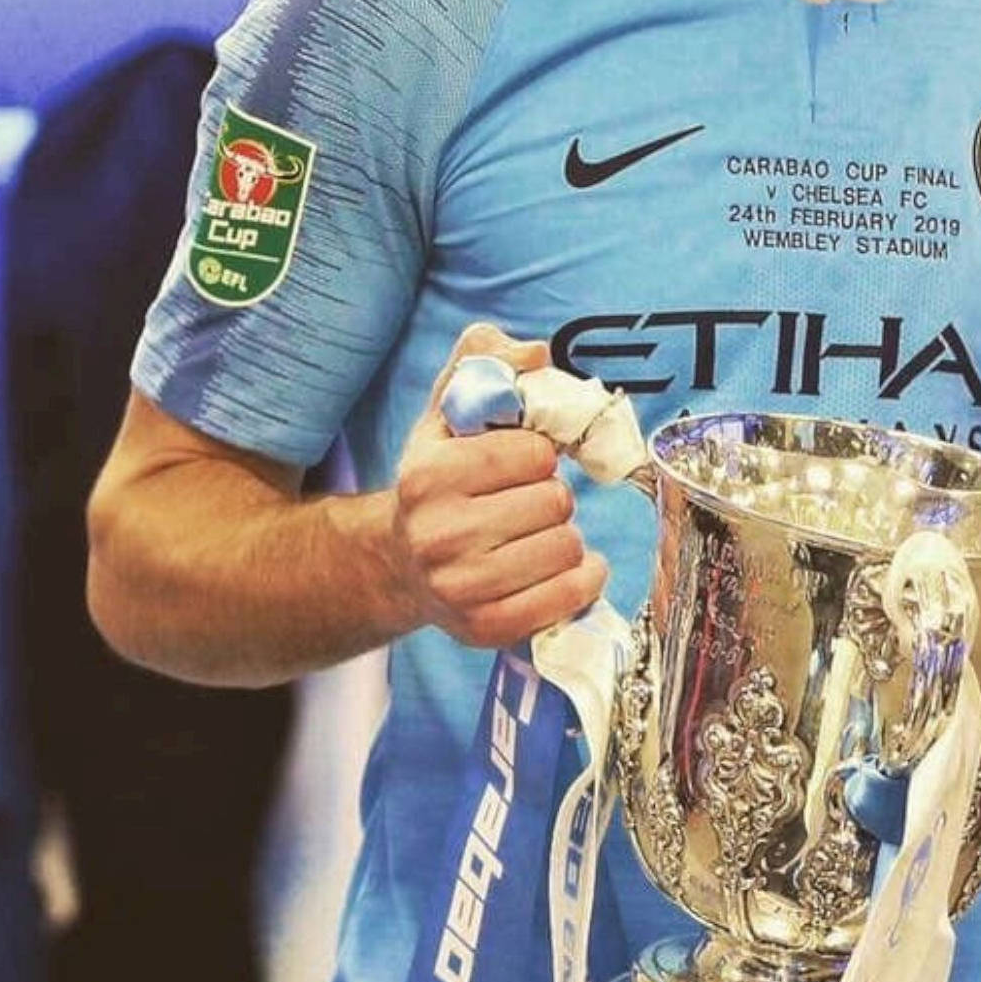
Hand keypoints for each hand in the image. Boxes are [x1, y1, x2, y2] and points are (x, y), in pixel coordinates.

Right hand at [390, 323, 607, 646]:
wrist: (398, 563)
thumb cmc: (439, 480)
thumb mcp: (447, 408)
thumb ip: (485, 360)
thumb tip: (537, 353)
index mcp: (428, 475)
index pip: (534, 452)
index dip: (538, 453)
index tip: (520, 462)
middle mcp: (438, 535)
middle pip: (555, 501)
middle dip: (552, 495)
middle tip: (527, 502)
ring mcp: (460, 588)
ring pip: (566, 547)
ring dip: (565, 535)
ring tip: (536, 533)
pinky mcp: (484, 627)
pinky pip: (567, 597)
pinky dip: (582, 579)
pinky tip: (565, 567)